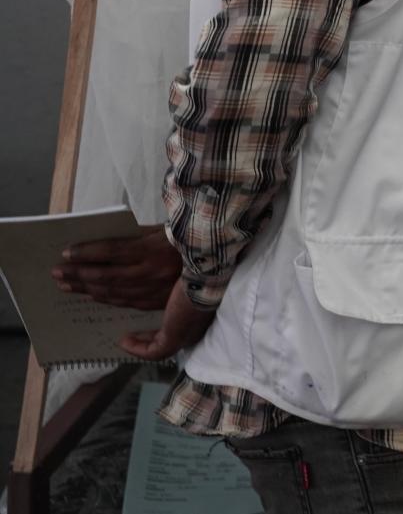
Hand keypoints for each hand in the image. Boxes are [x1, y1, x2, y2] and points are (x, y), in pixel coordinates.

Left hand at [53, 226, 183, 310]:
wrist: (217, 258)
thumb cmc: (188, 238)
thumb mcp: (161, 230)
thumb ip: (135, 237)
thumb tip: (103, 246)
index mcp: (153, 249)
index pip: (111, 251)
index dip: (86, 254)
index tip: (67, 253)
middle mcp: (152, 271)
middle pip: (105, 274)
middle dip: (77, 274)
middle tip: (57, 273)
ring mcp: (155, 288)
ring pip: (111, 290)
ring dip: (85, 288)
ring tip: (66, 285)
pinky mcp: (158, 300)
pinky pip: (125, 301)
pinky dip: (105, 298)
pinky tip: (92, 295)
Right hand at [120, 279, 216, 360]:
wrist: (205, 281)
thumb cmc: (198, 279)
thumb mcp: (185, 287)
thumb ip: (178, 292)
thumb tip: (169, 287)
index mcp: (196, 319)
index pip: (176, 329)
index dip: (160, 330)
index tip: (145, 328)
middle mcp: (192, 331)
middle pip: (168, 342)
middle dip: (149, 339)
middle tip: (133, 336)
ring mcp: (183, 338)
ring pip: (159, 350)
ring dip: (140, 346)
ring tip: (125, 341)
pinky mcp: (173, 341)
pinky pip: (152, 352)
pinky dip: (137, 349)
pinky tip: (124, 342)